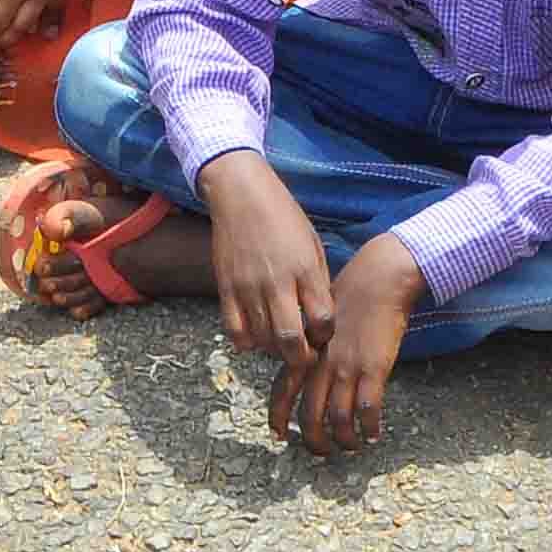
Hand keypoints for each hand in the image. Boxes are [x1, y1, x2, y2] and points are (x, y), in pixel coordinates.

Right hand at [196, 152, 336, 369]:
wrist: (241, 194)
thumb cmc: (283, 216)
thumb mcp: (312, 244)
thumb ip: (317, 282)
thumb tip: (321, 318)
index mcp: (304, 269)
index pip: (323, 320)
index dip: (326, 336)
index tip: (323, 334)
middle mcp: (276, 282)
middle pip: (291, 340)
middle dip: (302, 358)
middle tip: (305, 355)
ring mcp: (248, 287)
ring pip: (262, 340)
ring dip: (275, 350)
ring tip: (282, 343)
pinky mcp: (225, 288)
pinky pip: (235, 331)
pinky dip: (247, 342)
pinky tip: (257, 335)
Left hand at [274, 234, 422, 456]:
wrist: (377, 281)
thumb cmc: (349, 298)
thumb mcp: (319, 323)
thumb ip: (312, 349)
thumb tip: (308, 370)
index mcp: (306, 352)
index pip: (282, 391)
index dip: (278, 417)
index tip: (279, 436)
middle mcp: (321, 364)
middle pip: (309, 416)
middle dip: (314, 441)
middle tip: (321, 452)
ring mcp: (347, 368)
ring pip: (338, 420)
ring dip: (344, 440)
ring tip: (351, 447)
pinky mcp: (373, 370)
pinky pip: (367, 410)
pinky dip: (369, 427)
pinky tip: (373, 434)